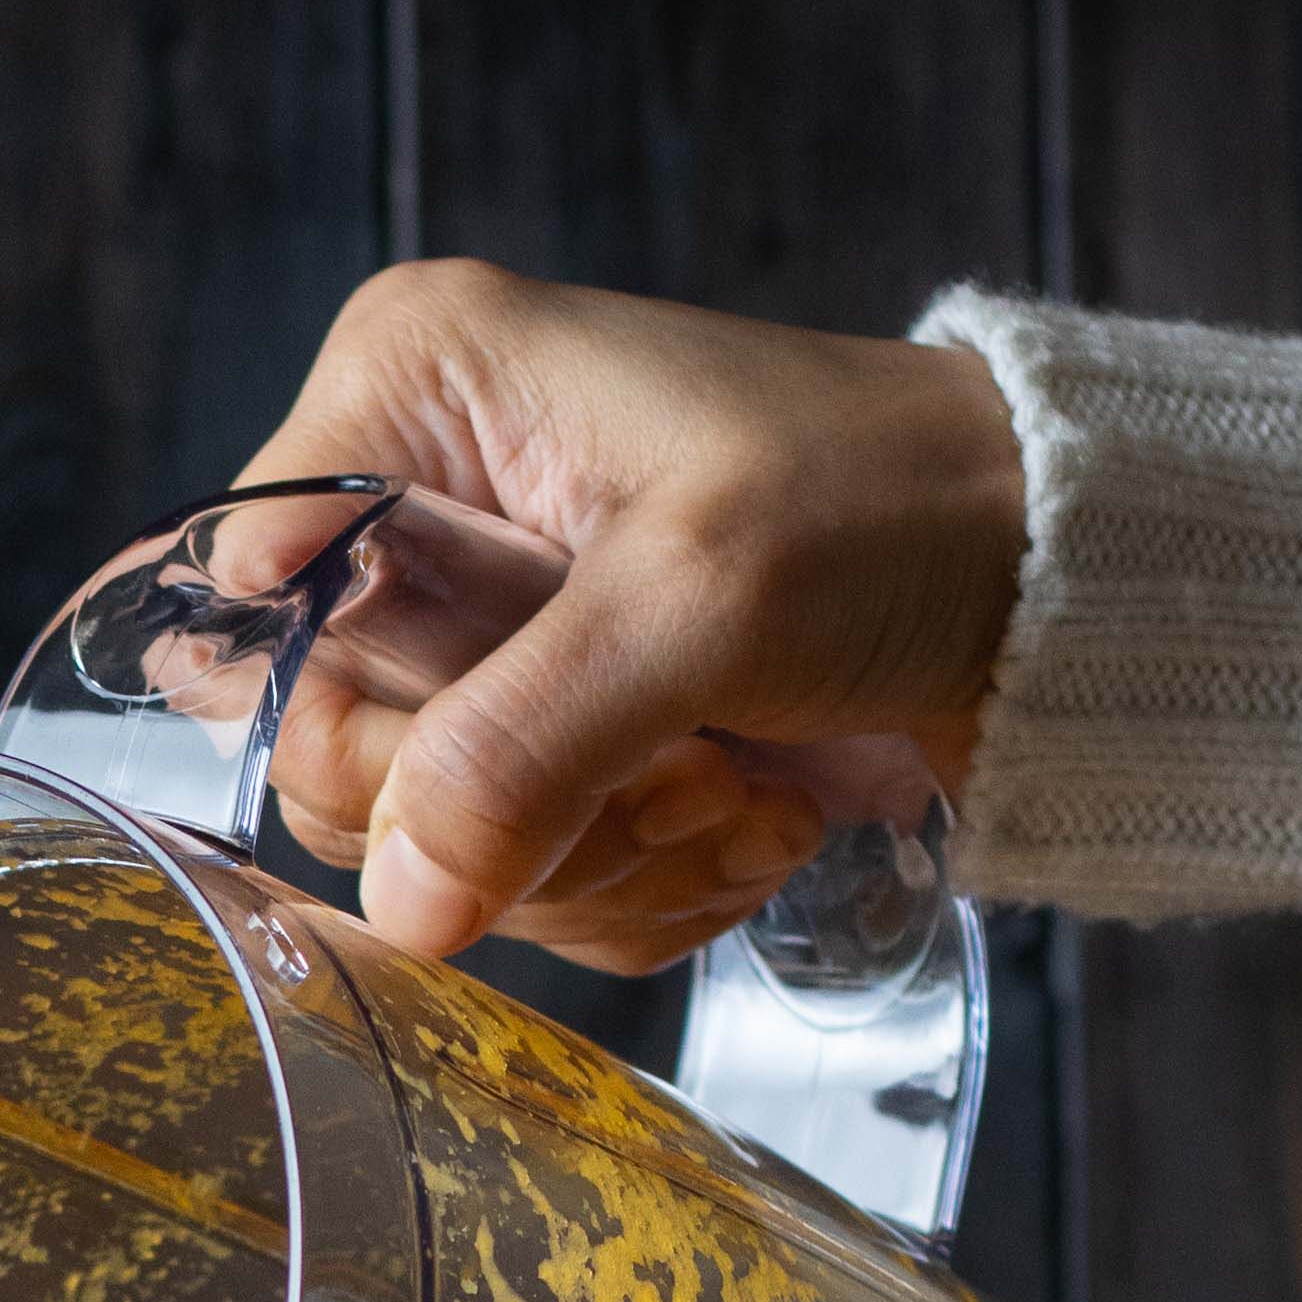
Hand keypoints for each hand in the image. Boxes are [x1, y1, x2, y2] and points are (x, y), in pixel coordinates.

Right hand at [217, 265, 1027, 974]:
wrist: (1053, 576)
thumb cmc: (892, 507)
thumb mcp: (703, 599)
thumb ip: (528, 746)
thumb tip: (404, 905)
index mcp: (411, 396)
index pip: (249, 605)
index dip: (362, 715)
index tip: (508, 731)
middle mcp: (420, 508)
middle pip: (332, 752)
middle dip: (507, 806)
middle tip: (674, 765)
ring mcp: (483, 639)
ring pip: (428, 843)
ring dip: (597, 858)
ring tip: (734, 782)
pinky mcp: (551, 742)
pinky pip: (516, 881)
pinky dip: (639, 886)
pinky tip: (742, 812)